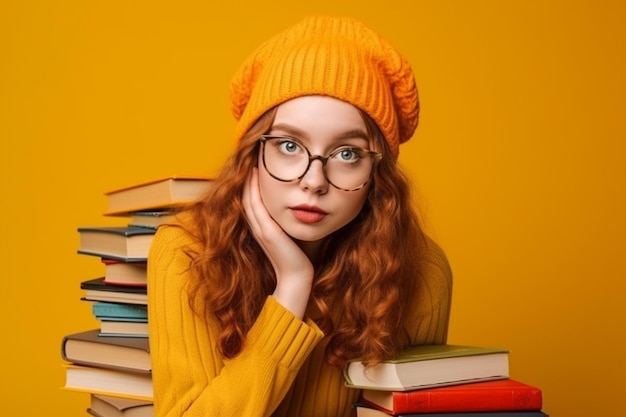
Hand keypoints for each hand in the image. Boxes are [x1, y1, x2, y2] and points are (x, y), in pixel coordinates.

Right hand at [243, 168, 313, 317]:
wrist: (298, 278)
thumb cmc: (300, 259)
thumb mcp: (292, 236)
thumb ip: (290, 223)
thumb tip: (300, 207)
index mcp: (263, 230)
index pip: (252, 202)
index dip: (251, 185)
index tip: (255, 168)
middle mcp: (258, 229)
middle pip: (247, 198)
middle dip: (247, 179)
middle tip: (251, 159)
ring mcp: (261, 230)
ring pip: (248, 199)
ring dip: (248, 180)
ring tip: (251, 162)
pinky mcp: (267, 232)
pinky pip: (255, 206)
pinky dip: (253, 190)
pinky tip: (255, 176)